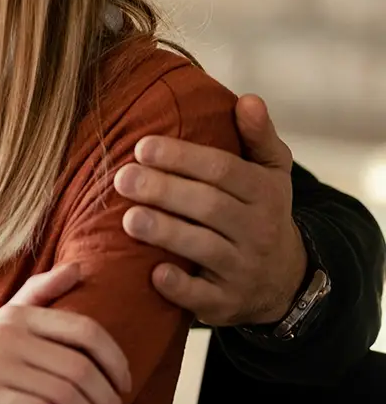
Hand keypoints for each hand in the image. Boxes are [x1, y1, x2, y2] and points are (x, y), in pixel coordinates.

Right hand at [0, 264, 131, 403]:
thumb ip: (39, 293)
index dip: (116, 360)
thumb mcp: (3, 320)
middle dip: (108, 400)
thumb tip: (79, 268)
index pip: (85, 331)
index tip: (125, 385)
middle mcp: (6, 335)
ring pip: (65, 393)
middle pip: (80, 368)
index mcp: (18, 316)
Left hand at [115, 93, 309, 326]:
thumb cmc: (259, 211)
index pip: (224, 171)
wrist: (282, 280)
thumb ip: (257, 136)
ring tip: (128, 219)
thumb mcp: (269, 173)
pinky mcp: (227, 304)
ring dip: (166, 233)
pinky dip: (180, 287)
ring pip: (205, 249)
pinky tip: (153, 273)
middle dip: (165, 191)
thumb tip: (248, 99)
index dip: (184, 158)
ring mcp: (243, 269)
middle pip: (211, 207)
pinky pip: (204, 297)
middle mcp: (258, 231)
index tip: (142, 146)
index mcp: (264, 193)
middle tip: (122, 178)